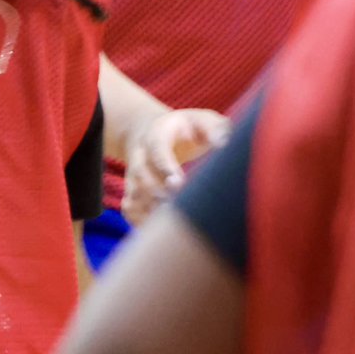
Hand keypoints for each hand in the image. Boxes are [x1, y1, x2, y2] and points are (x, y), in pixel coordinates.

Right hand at [121, 108, 229, 225]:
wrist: (151, 131)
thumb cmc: (187, 129)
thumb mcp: (202, 121)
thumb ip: (215, 129)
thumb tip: (224, 144)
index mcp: (157, 135)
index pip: (157, 151)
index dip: (165, 168)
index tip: (178, 184)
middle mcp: (140, 156)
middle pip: (142, 176)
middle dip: (158, 195)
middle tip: (178, 210)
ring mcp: (133, 175)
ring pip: (134, 196)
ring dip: (151, 212)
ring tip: (174, 226)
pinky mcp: (133, 191)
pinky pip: (130, 209)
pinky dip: (141, 222)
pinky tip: (162, 232)